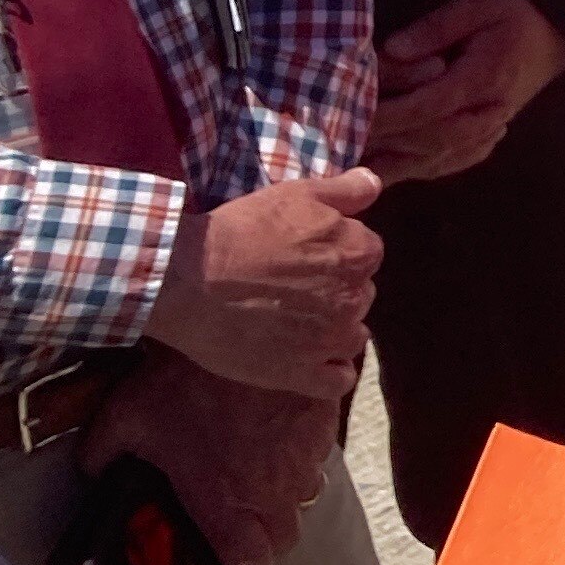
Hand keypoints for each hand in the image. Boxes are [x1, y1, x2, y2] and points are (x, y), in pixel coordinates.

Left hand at [82, 345, 338, 564]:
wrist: (242, 324)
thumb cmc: (180, 379)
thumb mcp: (122, 419)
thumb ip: (101, 456)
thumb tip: (91, 471)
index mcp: (226, 501)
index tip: (231, 563)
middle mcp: (273, 488)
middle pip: (286, 540)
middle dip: (267, 537)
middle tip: (242, 518)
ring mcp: (306, 455)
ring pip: (307, 494)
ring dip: (285, 492)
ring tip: (259, 468)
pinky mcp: (326, 421)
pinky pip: (319, 451)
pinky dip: (301, 450)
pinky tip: (276, 428)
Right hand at [141, 169, 380, 397]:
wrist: (189, 280)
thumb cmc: (242, 232)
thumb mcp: (296, 194)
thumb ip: (345, 190)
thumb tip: (375, 182)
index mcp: (360, 254)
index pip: (367, 254)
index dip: (338, 253)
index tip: (308, 256)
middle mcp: (354, 299)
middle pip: (359, 295)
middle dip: (335, 291)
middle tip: (295, 289)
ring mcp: (329, 340)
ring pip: (352, 337)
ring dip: (334, 330)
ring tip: (298, 324)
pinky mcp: (301, 374)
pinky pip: (337, 382)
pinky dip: (329, 373)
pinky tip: (309, 362)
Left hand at [368, 0, 564, 184]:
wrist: (561, 21)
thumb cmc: (516, 6)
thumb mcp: (478, 2)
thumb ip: (435, 27)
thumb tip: (391, 50)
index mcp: (484, 78)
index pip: (427, 107)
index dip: (387, 118)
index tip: (350, 121)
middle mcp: (488, 110)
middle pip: (430, 140)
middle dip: (386, 145)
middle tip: (344, 148)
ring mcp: (494, 124)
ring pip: (441, 157)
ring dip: (400, 165)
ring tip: (360, 168)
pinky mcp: (494, 129)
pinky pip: (458, 159)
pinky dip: (427, 167)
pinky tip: (402, 169)